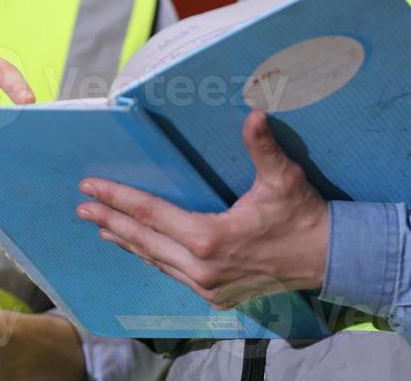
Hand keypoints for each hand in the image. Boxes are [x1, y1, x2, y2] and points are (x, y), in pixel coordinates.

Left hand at [76, 109, 329, 306]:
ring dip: (127, 241)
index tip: (89, 187)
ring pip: (155, 261)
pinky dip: (152, 257)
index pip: (150, 214)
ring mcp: (208, 287)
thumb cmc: (302, 215)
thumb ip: (262, 146)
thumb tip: (254, 112)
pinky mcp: (216, 297)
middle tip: (81, 205)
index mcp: (210, 238)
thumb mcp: (283, 178)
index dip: (118, 198)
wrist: (329, 259)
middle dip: (110, 220)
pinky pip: (172, 274)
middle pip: (143, 240)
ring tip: (102, 225)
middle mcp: (202, 268)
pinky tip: (141, 248)